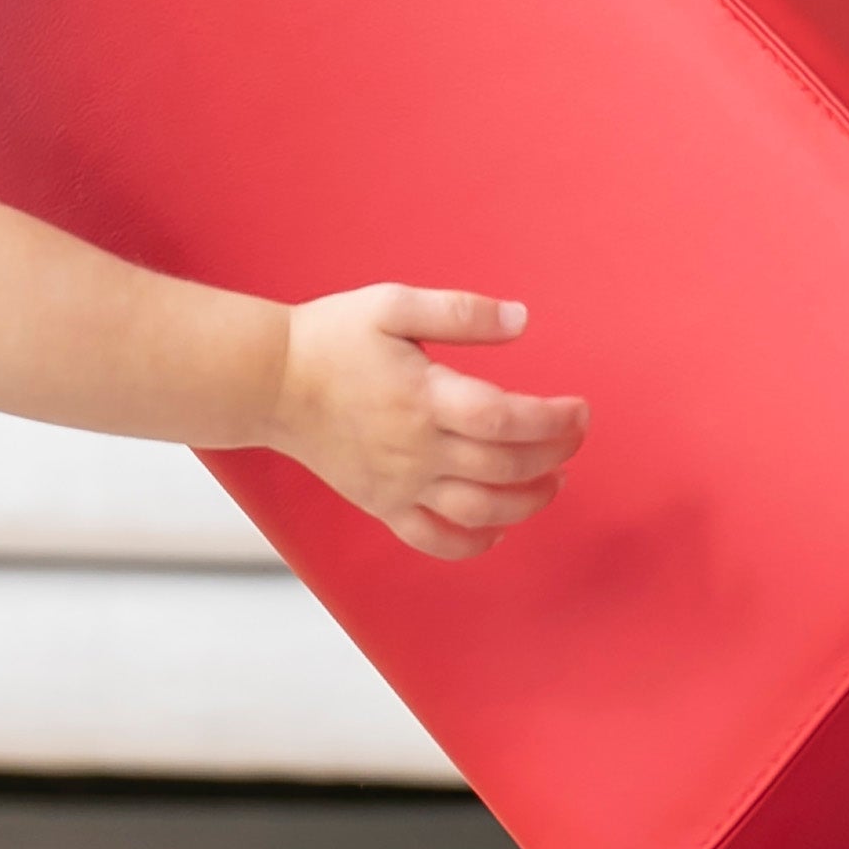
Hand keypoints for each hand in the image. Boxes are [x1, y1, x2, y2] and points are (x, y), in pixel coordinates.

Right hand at [268, 289, 589, 562]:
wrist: (269, 381)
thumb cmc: (331, 338)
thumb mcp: (394, 303)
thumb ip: (462, 312)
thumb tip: (522, 321)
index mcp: (425, 397)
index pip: (508, 419)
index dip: (554, 421)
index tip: (579, 410)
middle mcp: (417, 448)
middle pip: (505, 467)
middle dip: (553, 457)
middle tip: (574, 439)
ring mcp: (399, 483)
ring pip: (479, 511)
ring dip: (527, 504)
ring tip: (552, 484)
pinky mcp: (381, 504)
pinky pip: (432, 540)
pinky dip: (471, 545)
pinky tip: (496, 531)